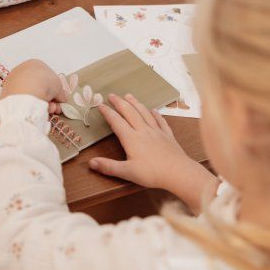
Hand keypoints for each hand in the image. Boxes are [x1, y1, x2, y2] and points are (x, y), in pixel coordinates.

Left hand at [1, 59, 63, 113]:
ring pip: (31, 96)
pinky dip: (30, 107)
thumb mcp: (59, 86)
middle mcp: (21, 71)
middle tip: (55, 108)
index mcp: (34, 64)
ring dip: (42, 104)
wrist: (25, 93)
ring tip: (48, 110)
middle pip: (38, 87)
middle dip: (49, 99)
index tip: (59, 99)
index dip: (55, 90)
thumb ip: (60, 92)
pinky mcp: (6, 95)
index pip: (46, 77)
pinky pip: (22, 102)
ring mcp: (12, 83)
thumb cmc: (44, 83)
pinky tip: (36, 111)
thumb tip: (61, 99)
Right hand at [90, 93, 217, 212]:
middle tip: (112, 95)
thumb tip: (91, 163)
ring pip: (144, 113)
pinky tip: (153, 110)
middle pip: (130, 112)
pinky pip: (160, 121)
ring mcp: (157, 132)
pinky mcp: (168, 135)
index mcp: (131, 139)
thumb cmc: (152, 174)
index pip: (116, 122)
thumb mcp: (127, 172)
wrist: (178, 172)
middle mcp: (143, 131)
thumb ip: (109, 167)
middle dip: (120, 103)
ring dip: (135, 103)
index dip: (108, 113)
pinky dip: (155, 114)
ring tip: (129, 95)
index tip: (100, 105)